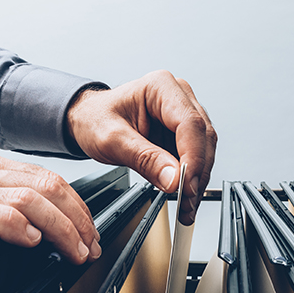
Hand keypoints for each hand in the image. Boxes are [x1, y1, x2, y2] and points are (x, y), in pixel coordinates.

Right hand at [0, 153, 100, 292]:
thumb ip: (13, 209)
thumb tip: (58, 228)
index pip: (50, 179)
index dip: (78, 208)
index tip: (90, 233)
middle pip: (47, 186)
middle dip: (77, 219)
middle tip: (88, 246)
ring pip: (28, 198)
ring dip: (59, 227)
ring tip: (71, 250)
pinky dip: (19, 227)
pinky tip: (32, 242)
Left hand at [67, 70, 216, 224]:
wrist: (88, 120)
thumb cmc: (95, 119)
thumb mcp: (112, 140)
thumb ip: (144, 159)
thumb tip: (174, 179)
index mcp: (161, 87)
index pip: (190, 124)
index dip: (193, 157)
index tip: (186, 185)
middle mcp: (179, 97)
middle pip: (203, 137)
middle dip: (197, 174)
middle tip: (186, 202)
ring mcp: (184, 114)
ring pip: (205, 149)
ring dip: (198, 180)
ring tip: (185, 205)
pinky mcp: (184, 133)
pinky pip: (197, 157)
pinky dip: (192, 179)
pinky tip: (184, 195)